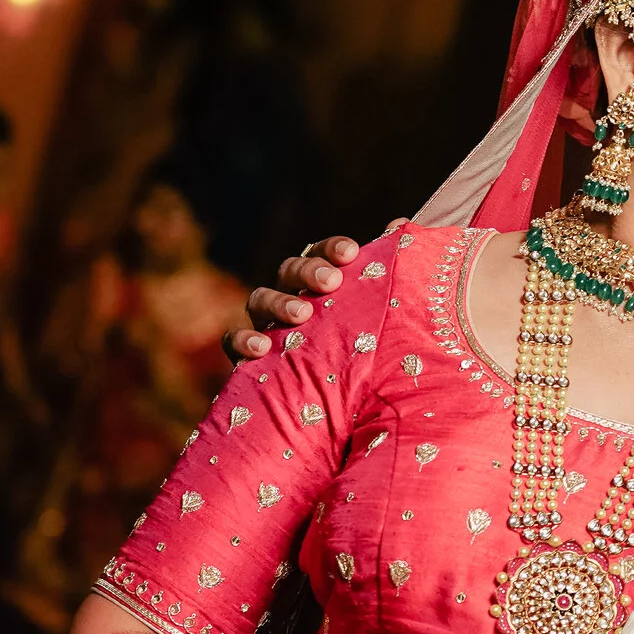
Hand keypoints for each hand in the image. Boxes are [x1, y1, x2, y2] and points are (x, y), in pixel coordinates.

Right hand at [224, 220, 409, 360]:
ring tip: (302, 314)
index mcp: (320, 285)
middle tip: (331, 282)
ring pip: (260, 300)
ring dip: (279, 303)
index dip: (332, 249)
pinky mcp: (248, 357)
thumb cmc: (363, 352)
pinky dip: (242, 340)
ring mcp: (267, 325)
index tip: (351, 253)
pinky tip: (261, 347)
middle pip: (289, 271)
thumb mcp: (381, 315)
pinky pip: (233, 341)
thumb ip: (390, 272)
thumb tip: (400, 224)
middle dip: (308, 272)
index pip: (321, 255)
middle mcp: (291, 298)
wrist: (338, 410)